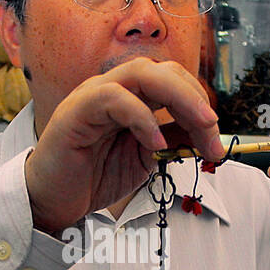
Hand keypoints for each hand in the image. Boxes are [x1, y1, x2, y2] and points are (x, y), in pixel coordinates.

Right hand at [24, 58, 223, 233]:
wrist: (54, 200)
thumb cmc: (94, 176)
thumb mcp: (145, 159)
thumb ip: (172, 143)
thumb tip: (206, 136)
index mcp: (131, 96)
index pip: (172, 81)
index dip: (199, 103)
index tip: (216, 141)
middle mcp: (113, 88)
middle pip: (162, 70)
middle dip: (195, 96)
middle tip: (213, 128)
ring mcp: (93, 95)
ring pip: (141, 73)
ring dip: (178, 96)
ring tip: (199, 125)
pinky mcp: (76, 111)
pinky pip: (114, 99)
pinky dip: (142, 118)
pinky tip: (156, 143)